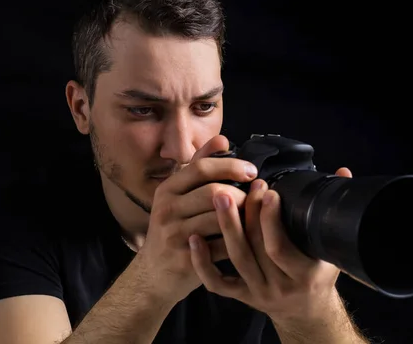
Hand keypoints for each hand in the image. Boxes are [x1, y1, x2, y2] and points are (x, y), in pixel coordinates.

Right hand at [133, 135, 257, 304]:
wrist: (154, 273)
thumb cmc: (173, 229)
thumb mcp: (178, 195)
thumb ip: (199, 166)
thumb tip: (222, 139)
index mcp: (167, 189)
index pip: (200, 168)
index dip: (229, 165)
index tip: (252, 170)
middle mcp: (166, 209)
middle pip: (212, 192)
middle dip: (242, 194)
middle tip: (259, 197)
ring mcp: (173, 235)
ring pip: (219, 219)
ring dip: (244, 217)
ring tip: (258, 216)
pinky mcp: (184, 259)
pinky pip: (221, 247)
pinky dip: (240, 242)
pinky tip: (251, 239)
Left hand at [189, 167, 353, 323]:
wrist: (306, 312)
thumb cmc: (319, 275)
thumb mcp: (332, 250)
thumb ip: (332, 211)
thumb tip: (343, 173)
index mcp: (304, 275)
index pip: (282, 247)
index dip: (272, 220)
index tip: (269, 192)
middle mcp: (279, 286)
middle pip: (257, 248)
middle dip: (249, 213)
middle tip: (244, 185)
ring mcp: (257, 291)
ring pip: (237, 258)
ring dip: (226, 226)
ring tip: (217, 196)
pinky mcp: (241, 296)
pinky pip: (217, 282)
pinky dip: (203, 262)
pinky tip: (194, 238)